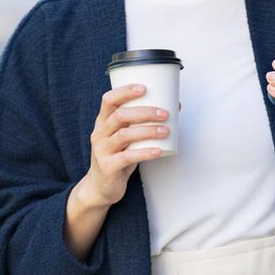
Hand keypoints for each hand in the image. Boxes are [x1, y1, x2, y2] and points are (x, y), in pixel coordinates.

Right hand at [83, 84, 170, 207]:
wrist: (101, 186)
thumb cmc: (118, 156)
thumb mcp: (126, 137)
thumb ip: (143, 123)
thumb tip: (175, 106)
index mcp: (102, 121)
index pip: (108, 100)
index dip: (125, 91)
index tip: (144, 88)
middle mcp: (99, 133)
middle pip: (120, 116)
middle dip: (144, 112)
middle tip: (165, 113)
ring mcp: (102, 150)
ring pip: (125, 135)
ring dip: (148, 131)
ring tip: (166, 130)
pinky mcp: (108, 167)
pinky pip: (127, 157)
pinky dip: (145, 153)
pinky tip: (158, 151)